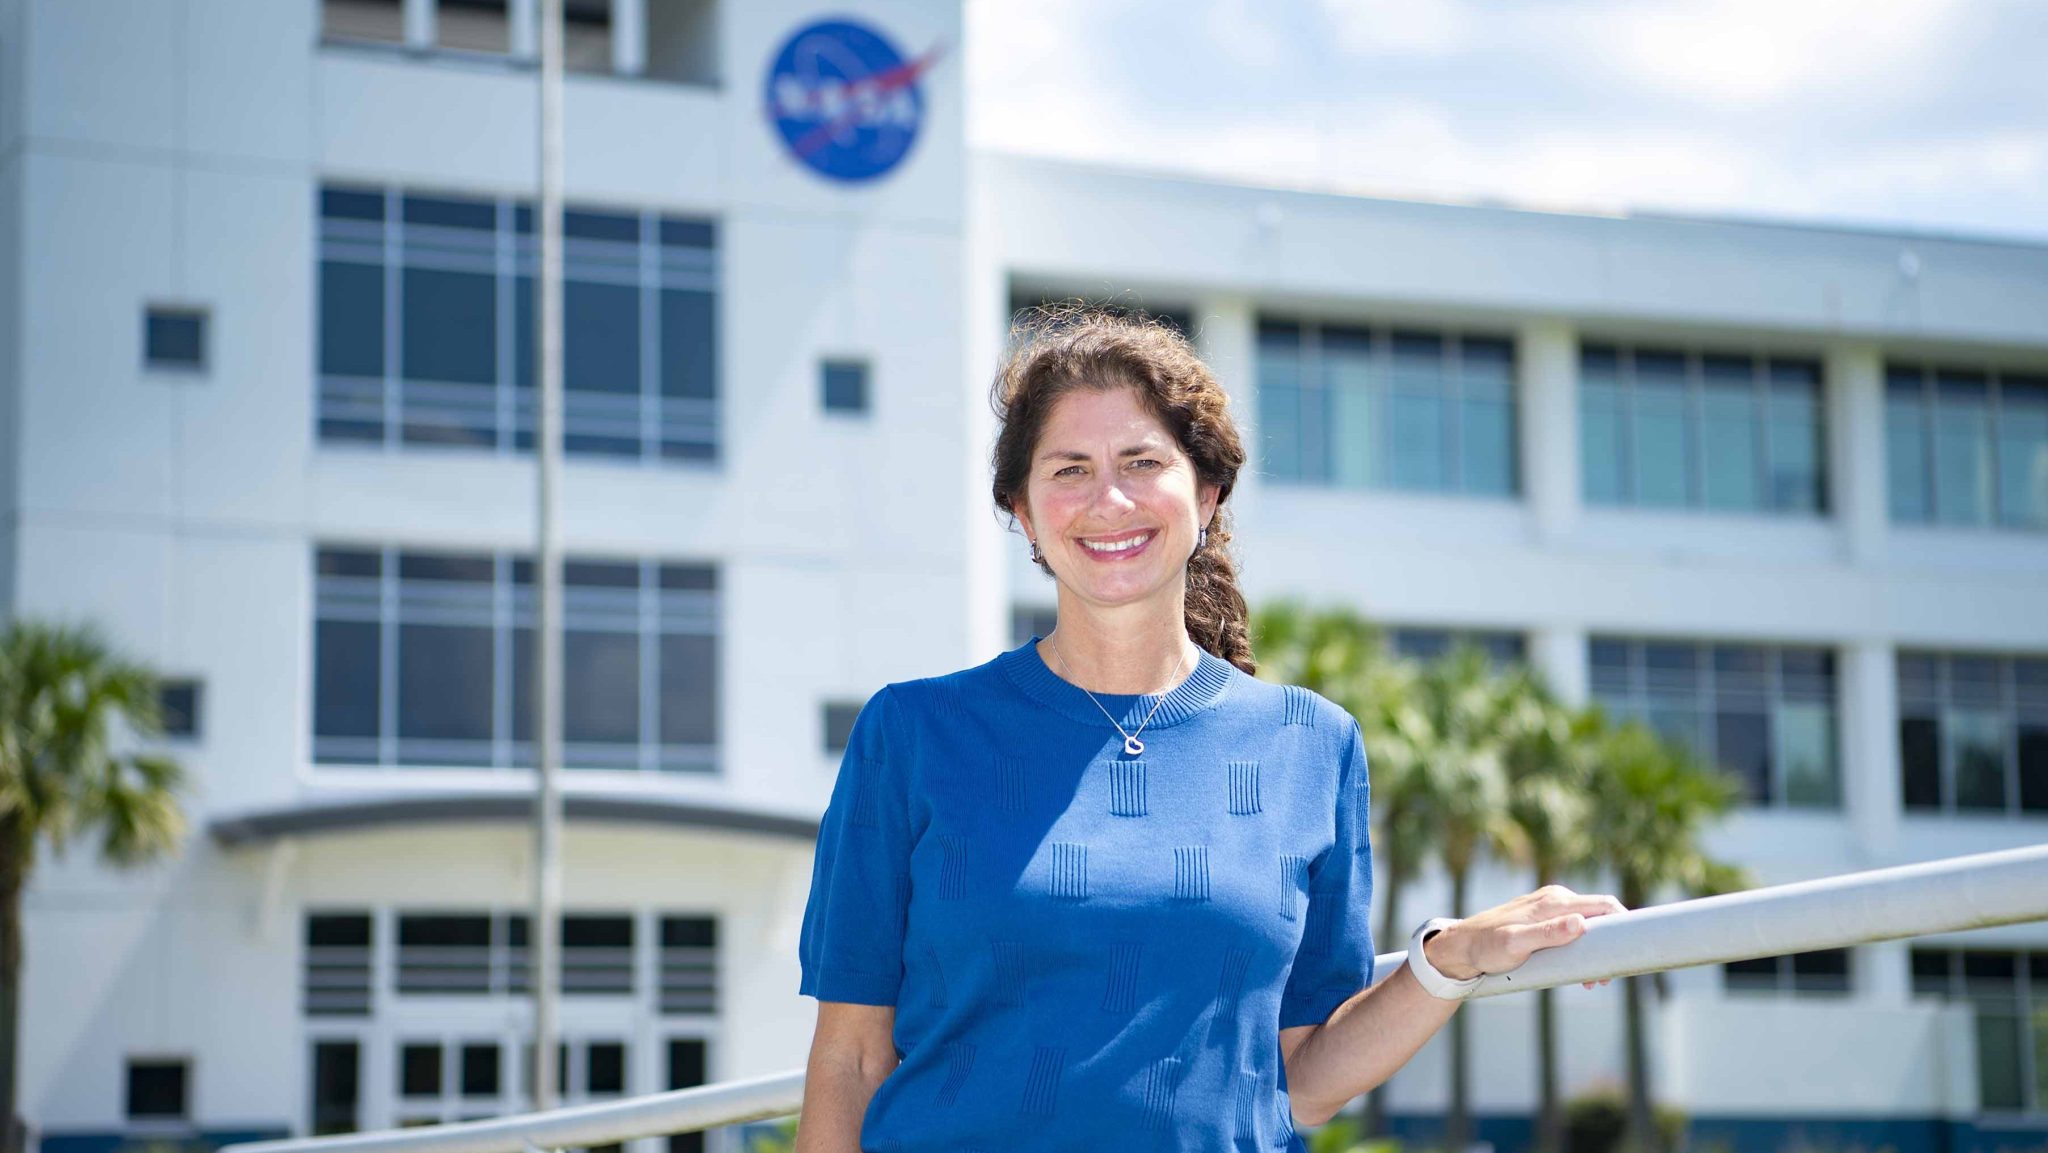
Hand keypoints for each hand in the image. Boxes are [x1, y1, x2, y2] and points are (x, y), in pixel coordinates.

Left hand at [1421, 885, 1626, 987]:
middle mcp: (1556, 898)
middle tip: (1603, 979)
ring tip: (1591, 981)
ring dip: (1596, 951)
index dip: (1624, 926)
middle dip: (1611, 945)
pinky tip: (1578, 970)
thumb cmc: (1487, 947)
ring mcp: (1550, 907)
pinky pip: (1574, 928)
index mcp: (1555, 902)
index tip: (1628, 955)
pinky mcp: (1544, 918)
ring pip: (1589, 924)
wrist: (1462, 947)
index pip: (1605, 905)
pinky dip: (1583, 947)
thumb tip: (1581, 924)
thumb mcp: (1516, 945)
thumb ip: (1548, 934)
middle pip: (1601, 916)